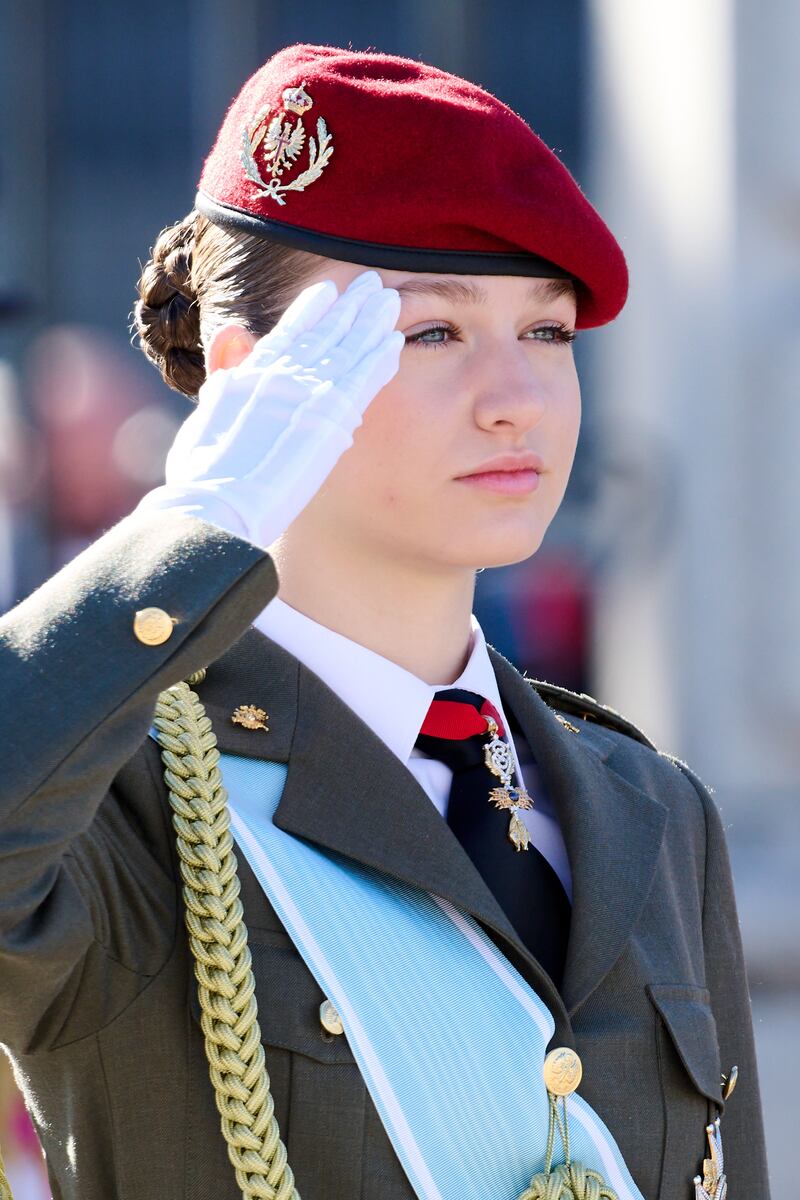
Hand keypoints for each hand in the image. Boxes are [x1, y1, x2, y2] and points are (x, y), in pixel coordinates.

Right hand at [139, 270, 403, 547]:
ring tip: (391, 300)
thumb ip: (225, 370)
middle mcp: (281, 377)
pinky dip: (378, 358)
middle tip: (373, 284)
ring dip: (371, 322)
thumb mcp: (206, 413)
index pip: (288, 332)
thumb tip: (233, 330)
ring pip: (348, 348)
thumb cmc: (204, 476)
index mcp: (250, 375)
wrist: (215, 505)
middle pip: (325, 332)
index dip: (311, 309)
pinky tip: (396, 342)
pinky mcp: (328, 418)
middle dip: (350, 306)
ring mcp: (306, 394)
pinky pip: (362, 380)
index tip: (329, 291)